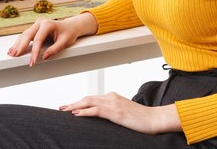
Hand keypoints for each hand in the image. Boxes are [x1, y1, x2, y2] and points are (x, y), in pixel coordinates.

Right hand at [7, 13, 97, 65]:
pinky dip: (19, 42)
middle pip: (27, 35)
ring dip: (17, 44)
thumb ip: (54, 49)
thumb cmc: (68, 33)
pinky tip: (14, 48)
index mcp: (48, 24)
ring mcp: (36, 25)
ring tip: (11, 53)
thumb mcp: (64, 42)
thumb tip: (44, 57)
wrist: (70, 26)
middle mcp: (40, 22)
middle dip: (21, 46)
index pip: (38, 39)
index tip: (32, 62)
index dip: (34, 52)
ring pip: (24, 35)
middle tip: (15, 56)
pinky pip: (25, 36)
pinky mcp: (34, 29)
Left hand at [59, 92, 181, 134]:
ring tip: (65, 110)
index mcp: (113, 97)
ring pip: (89, 102)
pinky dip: (85, 111)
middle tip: (62, 108)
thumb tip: (102, 117)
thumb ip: (112, 112)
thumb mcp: (124, 113)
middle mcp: (111, 97)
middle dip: (73, 103)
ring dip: (75, 106)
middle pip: (87, 98)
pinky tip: (77, 114)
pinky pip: (96, 110)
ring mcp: (113, 103)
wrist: (154, 119)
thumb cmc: (141, 119)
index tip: (70, 107)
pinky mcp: (115, 112)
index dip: (79, 102)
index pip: (92, 98)